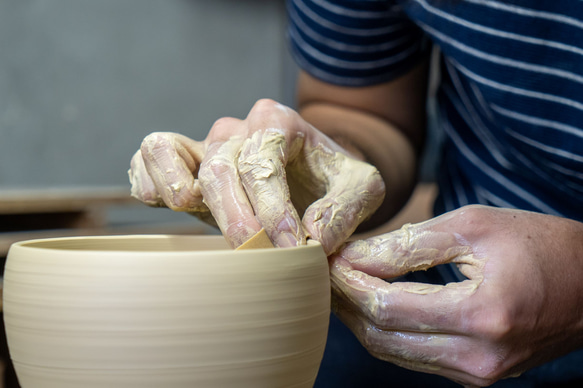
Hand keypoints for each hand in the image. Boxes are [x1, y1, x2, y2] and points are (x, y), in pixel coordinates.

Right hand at [129, 99, 384, 253]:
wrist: (314, 173)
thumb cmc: (334, 179)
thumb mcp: (361, 188)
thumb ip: (345, 209)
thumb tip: (315, 239)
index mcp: (279, 123)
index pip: (264, 162)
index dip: (274, 207)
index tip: (290, 248)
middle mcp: (239, 128)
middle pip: (221, 165)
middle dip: (234, 214)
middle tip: (254, 253)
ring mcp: (207, 142)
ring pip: (175, 150)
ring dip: (176, 183)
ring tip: (190, 209)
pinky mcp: (183, 159)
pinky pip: (151, 154)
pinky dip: (147, 176)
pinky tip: (161, 202)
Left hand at [329, 205, 582, 385]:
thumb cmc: (539, 244)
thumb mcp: (474, 226)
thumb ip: (410, 243)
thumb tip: (355, 256)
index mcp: (482, 315)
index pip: (387, 306)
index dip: (348, 282)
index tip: (326, 258)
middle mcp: (478, 357)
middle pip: (382, 336)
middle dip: (346, 302)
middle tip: (325, 272)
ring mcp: (478, 374)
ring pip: (392, 352)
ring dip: (361, 320)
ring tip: (342, 286)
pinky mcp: (477, 377)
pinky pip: (414, 358)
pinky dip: (387, 332)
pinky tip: (374, 305)